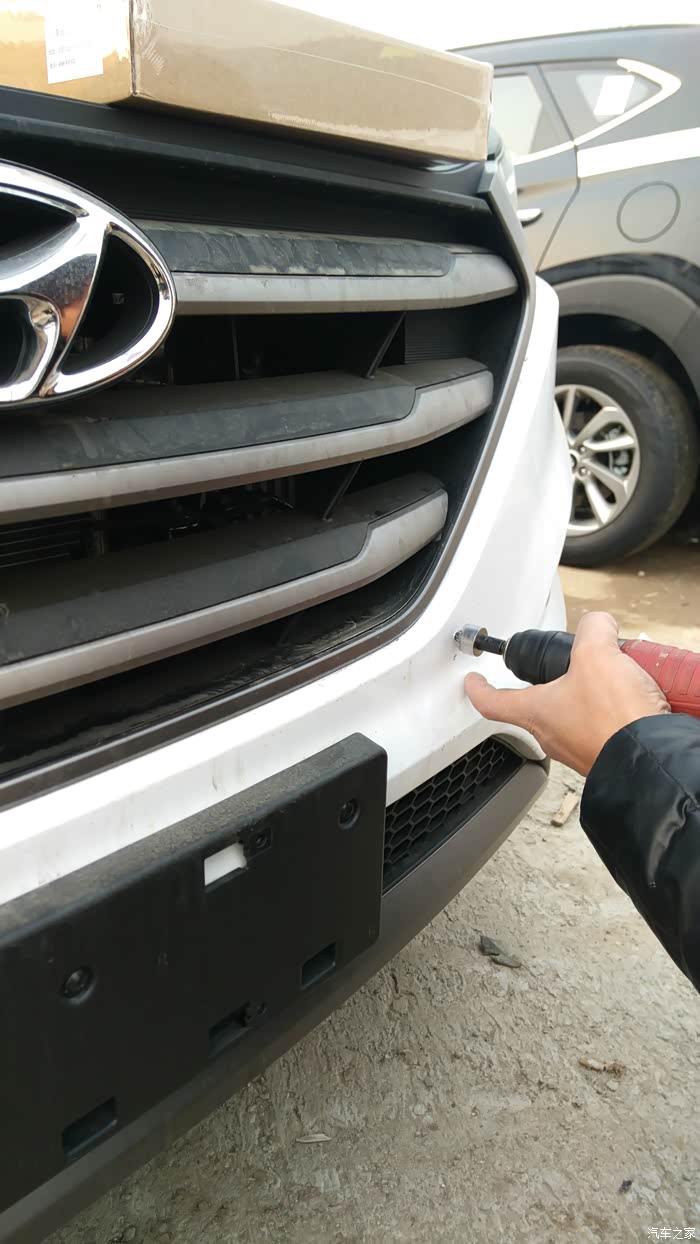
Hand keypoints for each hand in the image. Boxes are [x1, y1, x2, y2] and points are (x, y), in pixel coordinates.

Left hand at [464, 611, 669, 775]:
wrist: (653, 761)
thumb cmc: (615, 720)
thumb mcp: (597, 655)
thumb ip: (592, 629)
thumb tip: (598, 624)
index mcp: (536, 712)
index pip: (492, 701)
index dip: (478, 688)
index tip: (472, 681)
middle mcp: (554, 735)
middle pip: (544, 701)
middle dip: (559, 678)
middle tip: (576, 663)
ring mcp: (582, 747)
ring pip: (580, 711)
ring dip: (597, 691)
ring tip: (623, 676)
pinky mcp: (610, 751)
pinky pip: (609, 724)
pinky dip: (620, 707)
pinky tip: (640, 696)